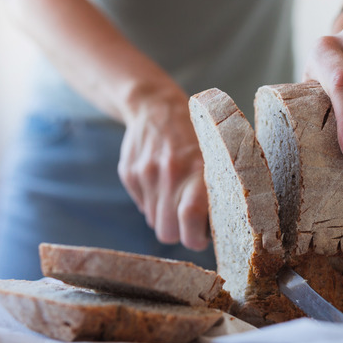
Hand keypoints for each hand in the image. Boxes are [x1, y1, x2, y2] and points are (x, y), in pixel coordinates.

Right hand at [118, 81, 209, 250]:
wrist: (155, 105)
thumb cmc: (195, 134)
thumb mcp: (214, 156)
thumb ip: (213, 190)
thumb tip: (213, 229)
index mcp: (197, 168)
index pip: (191, 217)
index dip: (195, 238)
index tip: (201, 238)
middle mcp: (169, 172)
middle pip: (167, 231)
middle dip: (179, 233)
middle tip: (190, 222)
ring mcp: (145, 173)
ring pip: (154, 222)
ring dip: (166, 216)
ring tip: (177, 195)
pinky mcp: (128, 173)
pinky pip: (142, 206)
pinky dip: (153, 202)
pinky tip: (161, 181)